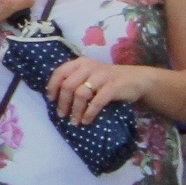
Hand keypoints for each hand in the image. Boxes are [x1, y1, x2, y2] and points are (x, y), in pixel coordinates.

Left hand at [41, 54, 158, 124]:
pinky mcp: (112, 88)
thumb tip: (56, 95)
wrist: (135, 79)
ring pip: (80, 94)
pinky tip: (86, 121)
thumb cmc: (107, 79)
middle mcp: (88, 67)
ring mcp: (101, 77)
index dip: (52, 86)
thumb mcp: (89, 73)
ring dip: (75, 110)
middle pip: (68, 85)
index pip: (60, 72)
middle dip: (63, 102)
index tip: (50, 100)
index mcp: (80, 63)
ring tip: (74, 121)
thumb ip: (75, 79)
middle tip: (61, 115)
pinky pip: (96, 102)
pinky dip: (89, 113)